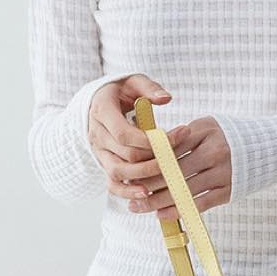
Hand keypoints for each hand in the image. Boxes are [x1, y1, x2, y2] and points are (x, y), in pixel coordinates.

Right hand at [87, 73, 190, 204]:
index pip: (124, 133)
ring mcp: (99, 151)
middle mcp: (97, 134)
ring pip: (118, 172)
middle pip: (126, 155)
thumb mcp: (133, 81)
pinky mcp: (104, 163)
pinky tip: (147, 194)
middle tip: (180, 155)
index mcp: (102, 111)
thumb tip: (167, 98)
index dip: (151, 140)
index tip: (177, 136)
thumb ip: (149, 88)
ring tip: (168, 177)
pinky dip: (127, 192)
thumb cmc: (121, 91)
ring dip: (144, 177)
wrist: (99, 102)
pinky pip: (112, 183)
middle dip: (156, 158)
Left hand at [126, 115, 231, 220]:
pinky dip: (178, 210)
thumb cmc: (223, 137)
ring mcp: (222, 172)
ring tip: (140, 206)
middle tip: (129, 192)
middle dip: (148, 184)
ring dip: (158, 201)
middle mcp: (214, 151)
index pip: (169, 148)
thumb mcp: (203, 128)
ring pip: (183, 190)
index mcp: (204, 131)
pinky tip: (162, 214)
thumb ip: (179, 138)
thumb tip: (147, 153)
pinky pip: (199, 204)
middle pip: (173, 171)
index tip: (130, 170)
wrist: (262, 149)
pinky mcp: (227, 190)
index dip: (148, 161)